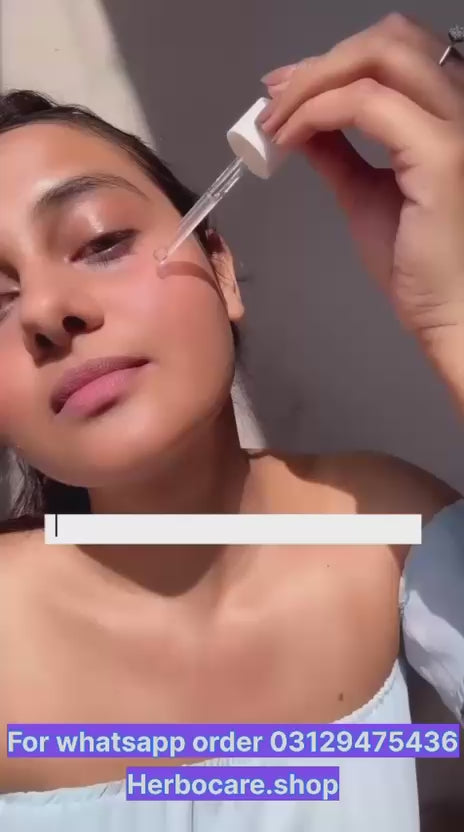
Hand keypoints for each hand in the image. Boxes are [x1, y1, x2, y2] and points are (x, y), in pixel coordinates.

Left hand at [259, 14, 463, 365]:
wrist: (448, 313)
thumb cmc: (417, 265)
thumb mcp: (365, 194)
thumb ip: (339, 154)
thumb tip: (303, 124)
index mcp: (446, 114)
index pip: (393, 52)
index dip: (332, 61)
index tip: (283, 90)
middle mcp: (460, 105)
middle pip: (388, 39)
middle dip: (319, 64)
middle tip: (273, 98)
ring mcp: (455, 126)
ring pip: (379, 57)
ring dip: (314, 81)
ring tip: (275, 119)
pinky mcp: (441, 155)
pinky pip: (365, 105)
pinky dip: (317, 112)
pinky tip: (290, 139)